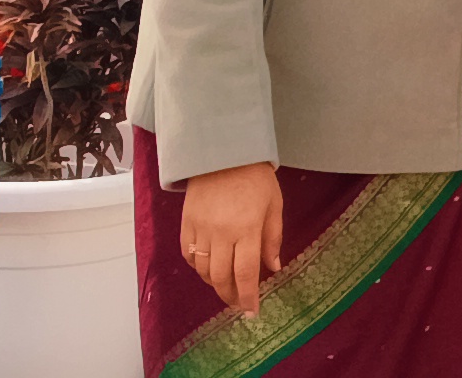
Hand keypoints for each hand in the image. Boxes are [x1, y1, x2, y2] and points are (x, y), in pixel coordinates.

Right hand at [180, 162, 287, 314]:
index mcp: (247, 229)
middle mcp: (221, 233)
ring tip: (225, 285)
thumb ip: (272, 238)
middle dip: (230, 296)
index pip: (245, 273)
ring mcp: (201, 228)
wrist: (223, 151)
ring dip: (214, 283)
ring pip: (203, 269)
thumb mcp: (274, 206)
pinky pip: (188, 253)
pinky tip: (207, 267)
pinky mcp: (186, 222)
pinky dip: (197, 266)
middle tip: (238, 303)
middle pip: (221, 277)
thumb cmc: (256, 178)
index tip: (251, 311)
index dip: (248, 296)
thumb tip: (273, 267)